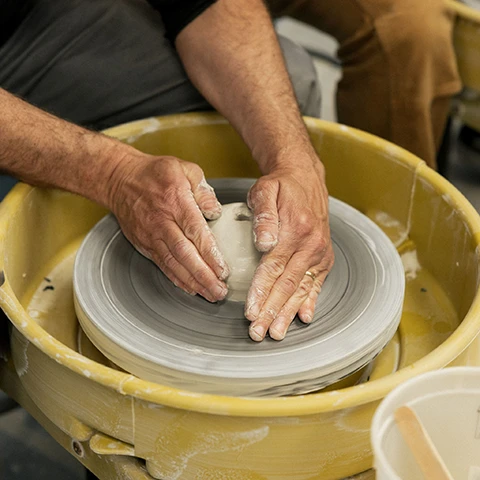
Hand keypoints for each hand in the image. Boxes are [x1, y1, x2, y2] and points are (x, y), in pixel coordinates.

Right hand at [108, 153, 228, 301]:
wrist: (119, 179)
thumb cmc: (155, 173)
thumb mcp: (185, 169)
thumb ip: (203, 190)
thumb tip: (215, 212)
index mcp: (175, 201)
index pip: (195, 232)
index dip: (209, 254)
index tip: (223, 270)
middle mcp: (162, 222)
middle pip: (184, 254)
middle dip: (203, 276)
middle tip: (220, 291)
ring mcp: (151, 235)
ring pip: (173, 264)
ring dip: (192, 282)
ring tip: (210, 294)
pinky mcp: (145, 244)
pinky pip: (162, 265)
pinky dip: (177, 280)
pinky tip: (191, 289)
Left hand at [245, 158, 333, 340]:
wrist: (306, 178)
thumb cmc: (281, 186)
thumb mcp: (265, 190)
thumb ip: (263, 215)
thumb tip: (263, 243)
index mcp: (295, 230)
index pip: (274, 267)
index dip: (261, 291)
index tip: (250, 311)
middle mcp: (311, 245)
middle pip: (288, 284)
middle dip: (272, 311)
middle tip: (258, 332)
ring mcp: (320, 253)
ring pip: (302, 289)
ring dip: (288, 313)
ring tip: (276, 333)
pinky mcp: (324, 258)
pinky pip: (317, 284)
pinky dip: (310, 302)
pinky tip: (304, 318)